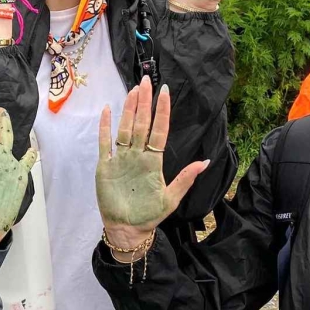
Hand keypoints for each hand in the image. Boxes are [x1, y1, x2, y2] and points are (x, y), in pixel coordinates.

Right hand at [95, 76, 210, 250]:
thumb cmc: (150, 214)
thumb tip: (205, 162)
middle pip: (141, 124)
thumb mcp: (171, 198)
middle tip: (146, 80)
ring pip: (125, 128)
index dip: (162, 111)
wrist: (127, 229)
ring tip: (133, 91)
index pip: (159, 131)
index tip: (165, 92)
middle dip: (144, 102)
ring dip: (129, 110)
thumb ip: (185, 179)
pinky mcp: (105, 166)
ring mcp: (121, 159)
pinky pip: (105, 142)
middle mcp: (137, 155)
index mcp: (153, 161)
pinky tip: (108, 110)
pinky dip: (105, 127)